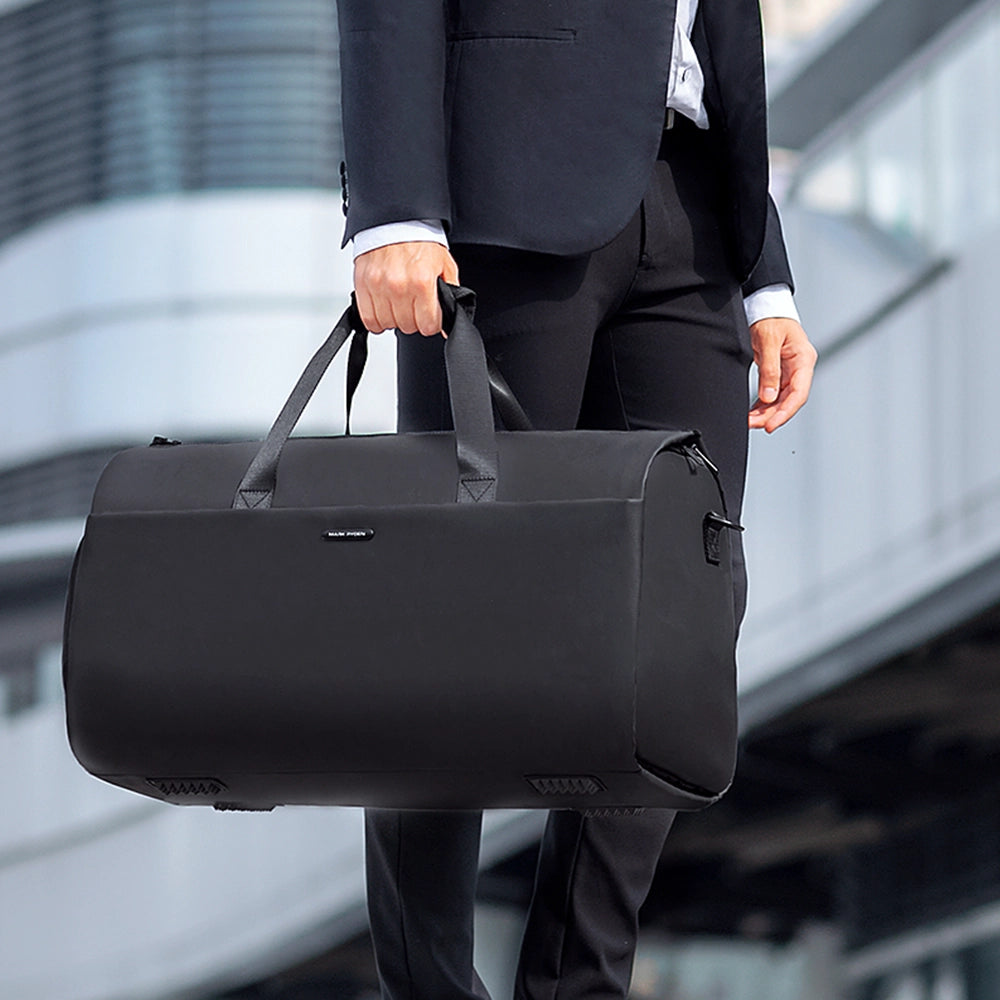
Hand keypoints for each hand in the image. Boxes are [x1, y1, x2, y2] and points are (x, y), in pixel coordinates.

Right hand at [354, 241, 459, 336]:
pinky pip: (368, 319)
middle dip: (414, 319)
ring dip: (395, 318)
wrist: (395, 220)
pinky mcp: (363, 285)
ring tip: (399, 304)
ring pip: (388, 324)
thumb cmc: (419, 241)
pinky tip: (384, 309)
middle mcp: (400, 286)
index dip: (432, 322)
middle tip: (414, 306)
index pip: (429, 325)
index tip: (430, 316)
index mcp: (422, 281)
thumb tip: (452, 317)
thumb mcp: (444, 264)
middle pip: (408, 326)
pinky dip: (376, 319)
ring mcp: (379, 286)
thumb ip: (450, 292)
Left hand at [748, 317, 817, 432]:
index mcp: (804, 359)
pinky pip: (772, 393)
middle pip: (789, 400)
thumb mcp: (768, 341)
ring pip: (780, 399)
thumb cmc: (771, 318)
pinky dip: (762, 405)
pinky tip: (753, 413)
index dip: (785, 412)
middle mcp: (799, 368)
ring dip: (765, 412)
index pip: (799, 393)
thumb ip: (770, 370)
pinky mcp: (778, 372)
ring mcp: (789, 371)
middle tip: (754, 425)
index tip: (771, 425)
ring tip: (749, 421)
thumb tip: (769, 397)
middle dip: (772, 416)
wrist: (766, 307)